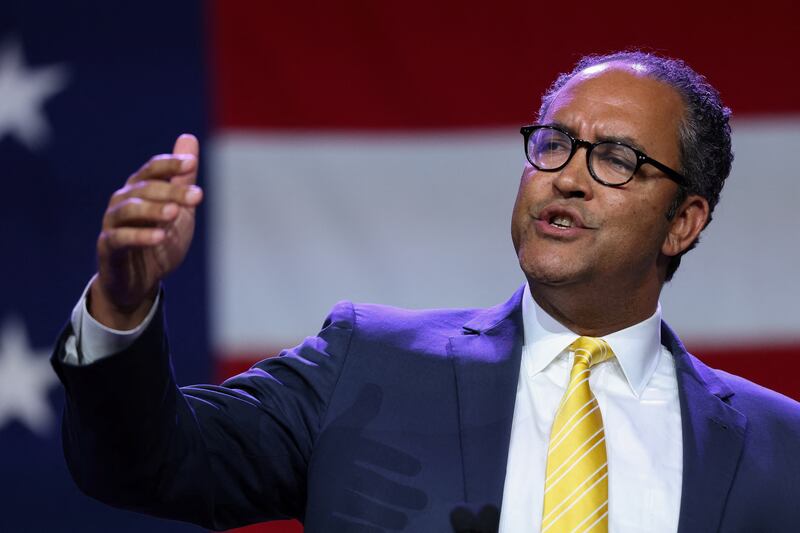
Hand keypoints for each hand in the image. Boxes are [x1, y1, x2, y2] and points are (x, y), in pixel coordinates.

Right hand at [89, 134, 202, 328]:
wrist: (140, 280)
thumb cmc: (159, 240)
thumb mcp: (178, 208)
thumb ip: (182, 177)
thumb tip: (189, 137)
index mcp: (139, 189)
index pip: (152, 170)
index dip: (170, 165)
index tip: (191, 164)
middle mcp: (122, 201)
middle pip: (145, 189)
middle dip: (172, 191)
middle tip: (197, 196)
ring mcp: (112, 224)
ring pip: (130, 210)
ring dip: (153, 209)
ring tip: (175, 213)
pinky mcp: (108, 247)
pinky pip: (121, 238)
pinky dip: (140, 236)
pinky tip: (160, 236)